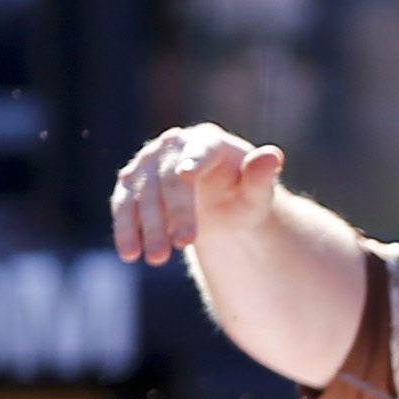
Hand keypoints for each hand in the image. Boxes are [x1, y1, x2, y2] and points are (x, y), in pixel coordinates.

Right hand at [110, 123, 283, 264]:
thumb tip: (273, 156)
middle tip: (182, 244)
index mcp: (208, 139)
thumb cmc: (242, 195)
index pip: (201, 149)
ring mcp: (148, 162)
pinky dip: (126, 228)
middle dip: (174, 212)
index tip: (186, 175)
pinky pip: (125, 204)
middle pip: (169, 177)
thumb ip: (261, 177)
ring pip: (142, 192)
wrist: (218, 203)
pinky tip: (130, 253)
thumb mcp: (256, 193)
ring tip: (156, 258)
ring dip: (147, 226)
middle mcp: (173, 144)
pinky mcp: (132, 182)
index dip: (194, 160)